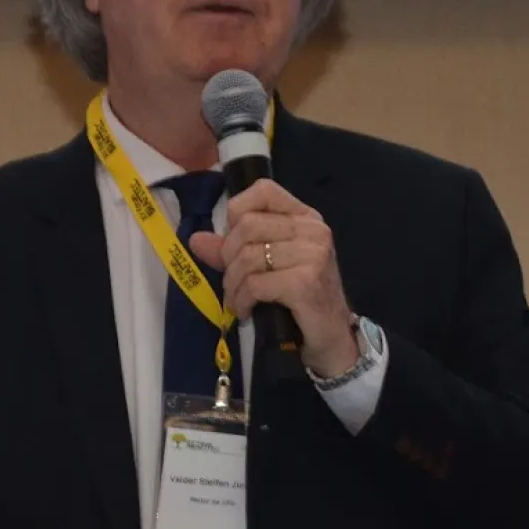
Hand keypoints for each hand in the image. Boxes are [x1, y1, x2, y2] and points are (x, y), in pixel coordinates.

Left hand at [187, 178, 359, 377]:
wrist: (331, 338)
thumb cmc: (300, 300)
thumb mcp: (267, 267)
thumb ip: (233, 250)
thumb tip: (196, 240)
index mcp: (305, 218)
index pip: (263, 191)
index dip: (237, 213)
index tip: (234, 243)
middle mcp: (313, 230)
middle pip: (247, 226)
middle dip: (228, 257)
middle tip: (233, 281)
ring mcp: (312, 255)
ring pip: (247, 257)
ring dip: (232, 285)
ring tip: (237, 300)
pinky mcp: (306, 283)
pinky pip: (255, 284)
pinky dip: (242, 300)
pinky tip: (245, 311)